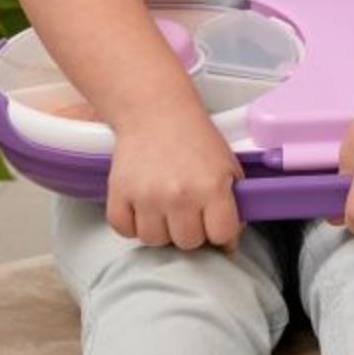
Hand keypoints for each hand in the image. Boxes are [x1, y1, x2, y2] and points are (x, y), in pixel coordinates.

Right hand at [105, 93, 243, 249]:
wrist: (155, 111)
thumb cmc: (193, 137)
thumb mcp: (227, 166)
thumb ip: (233, 203)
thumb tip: (228, 241)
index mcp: (211, 187)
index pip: (221, 236)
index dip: (221, 233)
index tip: (216, 225)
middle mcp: (179, 195)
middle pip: (187, 243)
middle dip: (191, 231)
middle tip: (189, 211)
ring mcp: (147, 196)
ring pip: (155, 240)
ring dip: (161, 230)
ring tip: (165, 208)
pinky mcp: (120, 193)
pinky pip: (125, 230)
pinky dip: (132, 224)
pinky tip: (143, 208)